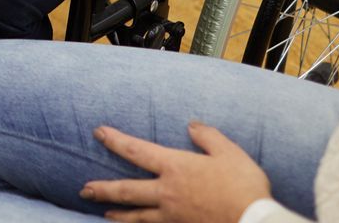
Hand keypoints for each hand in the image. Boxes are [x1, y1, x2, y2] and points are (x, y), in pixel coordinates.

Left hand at [81, 123, 273, 222]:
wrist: (254, 221)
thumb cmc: (243, 186)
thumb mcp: (228, 152)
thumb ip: (207, 136)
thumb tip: (191, 125)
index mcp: (175, 167)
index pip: (136, 150)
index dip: (115, 140)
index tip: (98, 132)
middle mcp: (167, 192)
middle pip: (127, 190)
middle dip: (103, 188)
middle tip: (84, 189)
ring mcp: (173, 215)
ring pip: (137, 215)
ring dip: (118, 213)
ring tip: (103, 212)